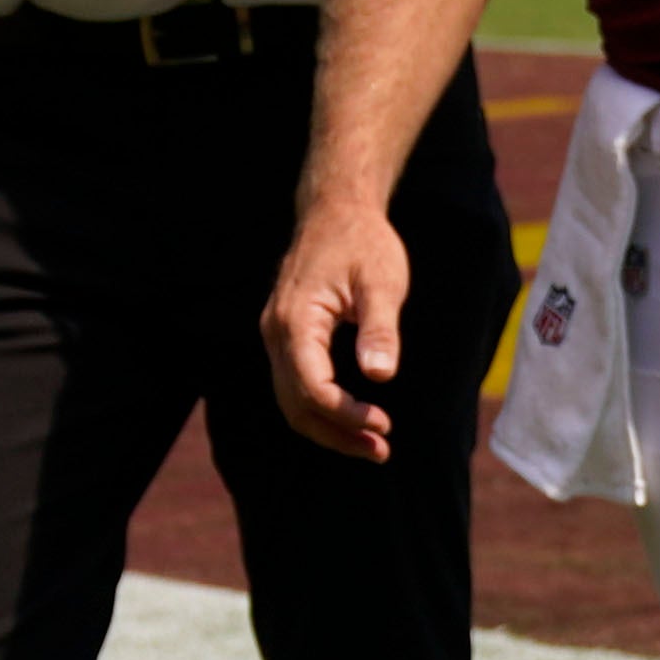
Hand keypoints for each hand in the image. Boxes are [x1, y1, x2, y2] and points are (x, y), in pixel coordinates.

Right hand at [263, 203, 412, 461]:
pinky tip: (352, 418)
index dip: (346, 414)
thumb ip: (380, 329)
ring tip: (372, 445)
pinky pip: (294, 383)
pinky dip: (320, 408)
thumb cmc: (363, 241)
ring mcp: (275, 335)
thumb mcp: (383, 283)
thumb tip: (380, 376)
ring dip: (328, 427)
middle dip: (337, 433)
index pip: (312, 386)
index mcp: (296, 320)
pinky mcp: (285, 336)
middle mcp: (275, 332)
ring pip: (291, 400)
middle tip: (380, 450)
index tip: (383, 426)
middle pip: (295, 403)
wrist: (335, 209)